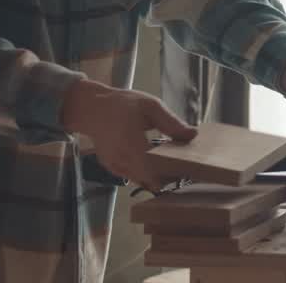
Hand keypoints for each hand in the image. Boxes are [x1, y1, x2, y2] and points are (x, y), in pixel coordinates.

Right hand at [60, 79, 196, 190]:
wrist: (93, 109)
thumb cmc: (123, 105)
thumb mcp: (150, 106)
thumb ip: (171, 122)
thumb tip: (192, 134)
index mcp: (130, 141)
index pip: (153, 167)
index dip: (172, 171)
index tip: (187, 167)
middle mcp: (120, 158)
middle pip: (150, 179)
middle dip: (169, 176)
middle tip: (185, 166)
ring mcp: (115, 166)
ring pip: (143, 181)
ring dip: (159, 176)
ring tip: (173, 164)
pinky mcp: (113, 169)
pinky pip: (135, 177)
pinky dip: (147, 174)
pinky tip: (157, 163)